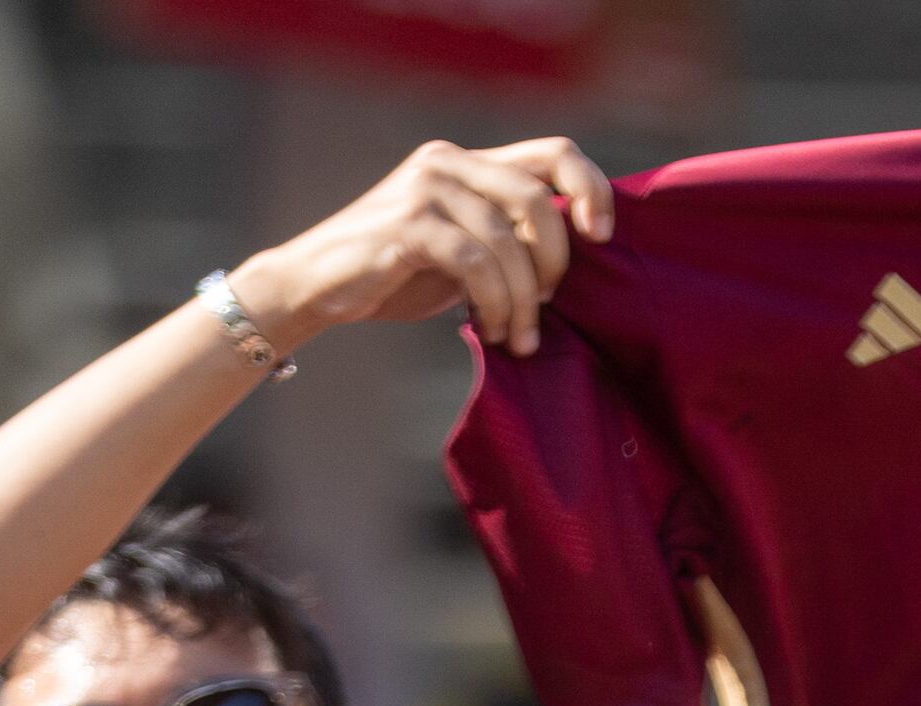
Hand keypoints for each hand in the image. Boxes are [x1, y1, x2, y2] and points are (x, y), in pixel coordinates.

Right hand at [231, 138, 616, 356]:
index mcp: (469, 161)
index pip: (553, 153)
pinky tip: (493, 330)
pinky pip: (476, 262)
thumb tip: (578, 254)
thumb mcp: (465, 249)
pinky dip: (495, 302)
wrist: (318, 287)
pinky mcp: (408, 224)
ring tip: (518, 337)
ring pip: (509, 239)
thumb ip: (511, 238)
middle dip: (556, 262)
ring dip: (524, 300)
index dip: (591, 189)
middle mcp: (448, 162)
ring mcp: (426, 189)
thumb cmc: (398, 274)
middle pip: (538, 198)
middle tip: (546, 309)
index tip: (603, 237)